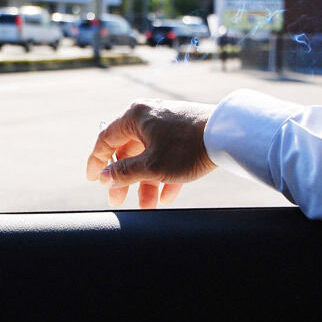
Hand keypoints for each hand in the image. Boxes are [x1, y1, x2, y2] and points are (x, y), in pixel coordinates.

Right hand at [86, 99, 216, 208]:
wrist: (229, 135)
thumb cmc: (187, 147)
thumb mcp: (152, 166)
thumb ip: (124, 173)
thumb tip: (104, 177)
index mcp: (134, 117)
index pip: (105, 139)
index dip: (96, 161)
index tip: (92, 179)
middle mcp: (147, 116)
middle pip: (128, 151)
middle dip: (125, 180)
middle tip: (118, 200)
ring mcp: (166, 123)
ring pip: (148, 156)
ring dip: (146, 182)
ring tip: (148, 205)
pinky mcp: (182, 131)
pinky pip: (166, 154)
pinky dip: (164, 174)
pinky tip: (168, 196)